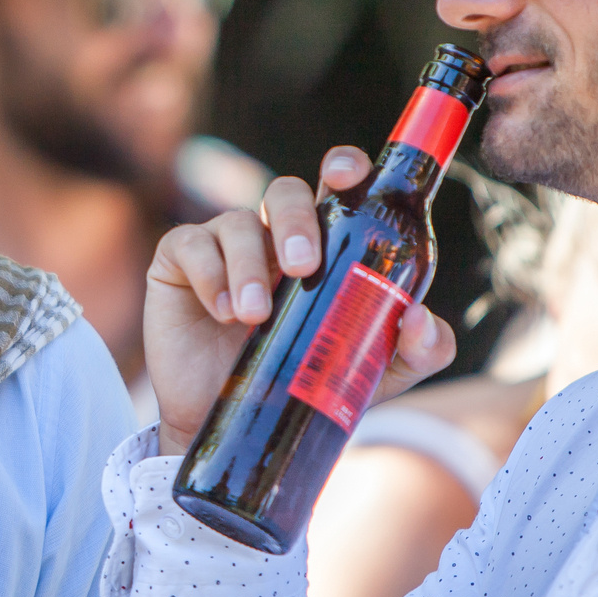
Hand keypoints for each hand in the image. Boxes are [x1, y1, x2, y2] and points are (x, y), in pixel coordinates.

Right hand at [142, 146, 455, 451]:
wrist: (242, 428)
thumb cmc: (304, 383)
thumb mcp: (373, 370)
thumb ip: (418, 350)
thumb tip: (420, 320)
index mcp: (323, 244)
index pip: (333, 188)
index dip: (342, 167)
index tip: (347, 176)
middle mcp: (272, 236)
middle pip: (285, 191)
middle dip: (296, 221)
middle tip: (303, 267)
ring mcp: (223, 246)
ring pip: (238, 222)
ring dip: (250, 267)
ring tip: (255, 317)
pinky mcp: (177, 264)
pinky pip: (190, 245)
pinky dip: (209, 276)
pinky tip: (221, 313)